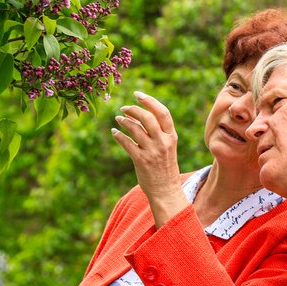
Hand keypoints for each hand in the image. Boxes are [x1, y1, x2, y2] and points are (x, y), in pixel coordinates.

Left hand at [112, 92, 188, 226]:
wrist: (166, 190)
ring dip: (124, 121)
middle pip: (147, 117)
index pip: (162, 112)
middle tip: (123, 108)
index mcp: (171, 136)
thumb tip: (136, 115)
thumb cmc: (164, 166)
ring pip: (135, 129)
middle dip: (133, 109)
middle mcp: (163, 142)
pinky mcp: (141, 161)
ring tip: (118, 119)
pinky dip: (119, 135)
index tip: (137, 94)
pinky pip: (127, 143)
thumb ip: (155, 131)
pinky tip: (115, 132)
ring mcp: (152, 152)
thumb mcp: (166, 147)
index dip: (149, 100)